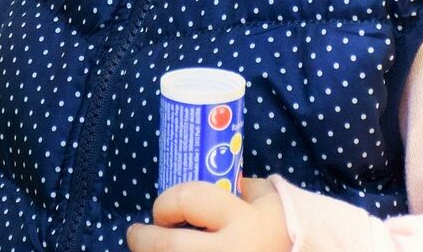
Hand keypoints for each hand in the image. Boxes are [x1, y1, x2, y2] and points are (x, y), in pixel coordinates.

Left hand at [126, 178, 291, 251]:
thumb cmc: (285, 233)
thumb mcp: (269, 202)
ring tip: (149, 249)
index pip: (191, 199)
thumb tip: (206, 178)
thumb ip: (240, 188)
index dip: (166, 202)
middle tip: (137, 235)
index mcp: (248, 222)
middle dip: (144, 240)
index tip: (160, 210)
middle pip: (172, 247)